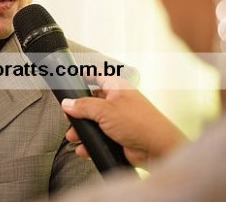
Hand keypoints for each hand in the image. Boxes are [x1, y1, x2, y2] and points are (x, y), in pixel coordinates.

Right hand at [61, 76, 186, 168]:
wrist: (157, 149)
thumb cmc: (139, 123)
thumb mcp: (105, 110)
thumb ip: (84, 106)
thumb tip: (68, 103)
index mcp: (117, 88)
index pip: (98, 76)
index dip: (85, 76)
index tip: (71, 78)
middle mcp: (117, 102)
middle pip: (92, 102)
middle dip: (79, 111)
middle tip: (68, 116)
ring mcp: (118, 120)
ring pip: (94, 122)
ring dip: (82, 130)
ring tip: (73, 136)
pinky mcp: (118, 137)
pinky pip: (100, 138)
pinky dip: (90, 143)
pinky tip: (83, 148)